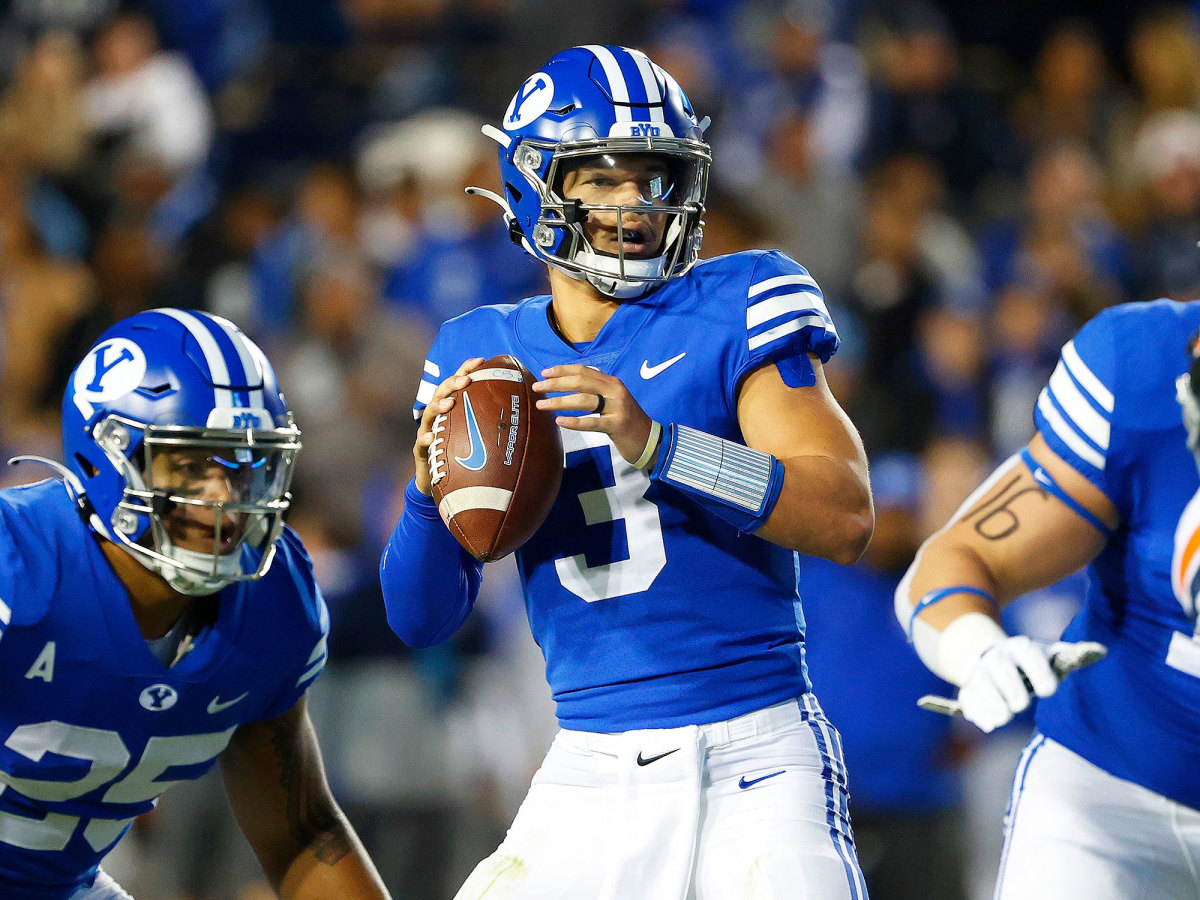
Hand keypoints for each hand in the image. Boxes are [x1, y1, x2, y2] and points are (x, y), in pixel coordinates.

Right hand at [413, 358, 483, 495]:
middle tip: (465, 380)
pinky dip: (425, 439)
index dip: (467, 370)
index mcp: (452, 409)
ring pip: (428, 414)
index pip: (458, 384)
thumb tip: (527, 416)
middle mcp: (438, 417)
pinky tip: (430, 437)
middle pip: (441, 393)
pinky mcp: (421, 450)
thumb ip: (494, 424)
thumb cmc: (463, 456)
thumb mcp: (479, 437)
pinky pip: (421, 443)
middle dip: (453, 383)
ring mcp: (427, 431)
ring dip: (438, 406)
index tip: (480, 360)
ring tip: (449, 403)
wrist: (439, 480)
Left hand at [533, 364, 655, 466]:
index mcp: (612, 382)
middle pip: (580, 382)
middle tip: (537, 388)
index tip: (544, 373)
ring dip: (559, 402)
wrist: (650, 439)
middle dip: (555, 384)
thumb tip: (568, 385)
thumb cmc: (626, 421)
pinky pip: (592, 422)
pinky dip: (575, 422)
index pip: (584, 371)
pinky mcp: (617, 425)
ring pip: (583, 400)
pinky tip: (560, 422)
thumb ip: (596, 391)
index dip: (563, 370)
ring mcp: (617, 407)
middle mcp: (615, 391)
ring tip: (541, 406)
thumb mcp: (613, 401)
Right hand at [952, 637, 1106, 732]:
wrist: (990, 658)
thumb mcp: (1049, 658)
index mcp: (1022, 647)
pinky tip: (989, 724)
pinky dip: (977, 712)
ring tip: (1004, 718)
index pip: (1030, 655)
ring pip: (980, 683)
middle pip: (1001, 669)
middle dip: (1011, 689)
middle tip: (1021, 705)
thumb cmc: (1030, 665)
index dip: (1039, 673)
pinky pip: (968, 698)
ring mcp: (979, 671)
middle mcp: (998, 656)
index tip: (1049, 691)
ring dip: (993, 703)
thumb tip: (1101, 651)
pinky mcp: (967, 687)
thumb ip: (1072, 657)